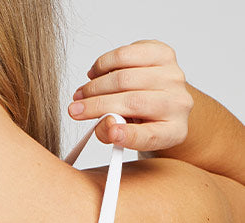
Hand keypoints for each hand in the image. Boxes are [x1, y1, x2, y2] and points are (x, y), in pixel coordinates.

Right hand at [68, 39, 193, 151]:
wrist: (161, 100)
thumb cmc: (141, 122)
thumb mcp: (128, 138)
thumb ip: (114, 135)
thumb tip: (106, 123)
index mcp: (173, 131)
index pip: (150, 135)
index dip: (128, 135)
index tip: (110, 133)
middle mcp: (178, 103)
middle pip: (133, 102)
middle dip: (97, 105)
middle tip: (74, 110)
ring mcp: (173, 75)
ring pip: (126, 77)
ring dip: (96, 85)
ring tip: (82, 93)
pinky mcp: (164, 53)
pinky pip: (127, 54)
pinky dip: (104, 64)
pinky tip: (94, 74)